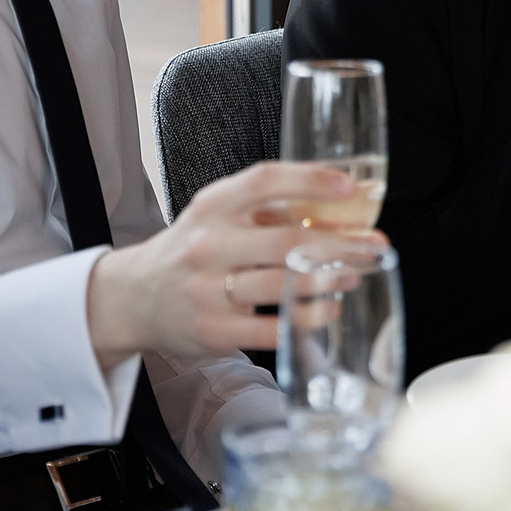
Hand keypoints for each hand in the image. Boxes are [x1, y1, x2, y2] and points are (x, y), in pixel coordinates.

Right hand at [86, 161, 365, 365]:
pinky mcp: (215, 330)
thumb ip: (266, 209)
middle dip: (341, 244)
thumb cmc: (190, 250)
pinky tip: (330, 310)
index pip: (263, 180)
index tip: (349, 188)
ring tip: (356, 275)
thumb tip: (339, 208)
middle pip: (287, 240)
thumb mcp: (216, 216)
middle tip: (375, 244)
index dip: (310, 180)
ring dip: (331, 280)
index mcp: (212, 206)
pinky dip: (309, 318)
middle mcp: (208, 244)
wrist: (135, 297)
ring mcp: (209, 290)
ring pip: (284, 284)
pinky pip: (273, 327)